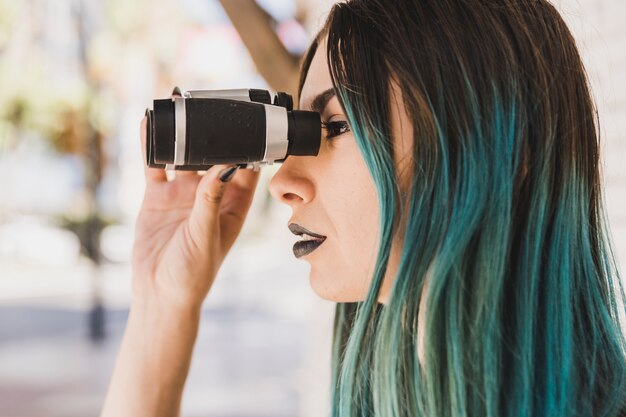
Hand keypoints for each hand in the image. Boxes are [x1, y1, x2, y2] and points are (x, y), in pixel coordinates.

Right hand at [131, 115, 259, 311]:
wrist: (158, 294)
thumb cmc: (193, 273)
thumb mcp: (205, 234)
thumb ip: (211, 200)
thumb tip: (224, 164)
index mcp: (233, 206)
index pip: (246, 169)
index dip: (250, 145)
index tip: (250, 121)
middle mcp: (210, 196)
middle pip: (215, 156)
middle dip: (214, 133)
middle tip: (211, 103)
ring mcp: (183, 195)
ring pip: (184, 156)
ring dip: (182, 135)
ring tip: (179, 106)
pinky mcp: (158, 198)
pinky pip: (156, 166)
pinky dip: (152, 147)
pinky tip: (148, 125)